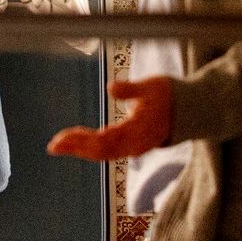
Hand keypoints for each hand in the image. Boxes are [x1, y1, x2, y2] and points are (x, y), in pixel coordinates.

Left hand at [46, 77, 174, 161]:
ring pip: (103, 154)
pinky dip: (89, 147)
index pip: (105, 141)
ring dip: (80, 149)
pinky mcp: (131, 146)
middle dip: (76, 148)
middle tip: (52, 146)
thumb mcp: (153, 86)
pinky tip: (75, 141)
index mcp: (138, 131)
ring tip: (58, 145)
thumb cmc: (168, 95)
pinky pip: (107, 150)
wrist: (188, 110)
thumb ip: (132, 89)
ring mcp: (133, 147)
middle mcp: (134, 145)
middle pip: (101, 152)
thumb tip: (111, 88)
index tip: (62, 138)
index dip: (82, 141)